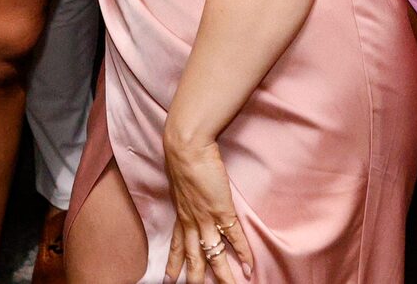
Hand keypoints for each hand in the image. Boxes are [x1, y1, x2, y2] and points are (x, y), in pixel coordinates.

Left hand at [160, 131, 254, 283]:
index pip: (176, 246)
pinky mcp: (222, 211)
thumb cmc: (182, 155)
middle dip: (194, 278)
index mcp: (181, 214)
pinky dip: (243, 253)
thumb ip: (184, 190)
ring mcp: (206, 218)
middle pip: (193, 258)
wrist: (186, 146)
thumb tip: (185, 189)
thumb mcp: (178, 179)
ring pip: (213, 255)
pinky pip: (234, 237)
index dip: (173, 264)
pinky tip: (248, 268)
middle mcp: (191, 221)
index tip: (167, 280)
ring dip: (222, 276)